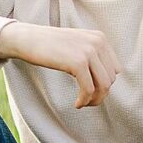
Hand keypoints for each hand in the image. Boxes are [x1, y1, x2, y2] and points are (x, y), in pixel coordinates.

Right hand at [0, 23, 121, 107]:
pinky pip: (88, 90)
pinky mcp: (78, 63)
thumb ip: (93, 56)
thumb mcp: (76, 45)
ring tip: (82, 103)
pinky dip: (84, 101)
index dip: (103, 84)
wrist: (28, 39)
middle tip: (85, 101)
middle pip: (110, 79)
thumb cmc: (49, 45)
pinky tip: (76, 104)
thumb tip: (107, 83)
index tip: (91, 91)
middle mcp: (98, 42)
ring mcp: (89, 51)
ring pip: (103, 86)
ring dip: (94, 100)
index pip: (114, 69)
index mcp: (100, 38)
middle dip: (99, 94)